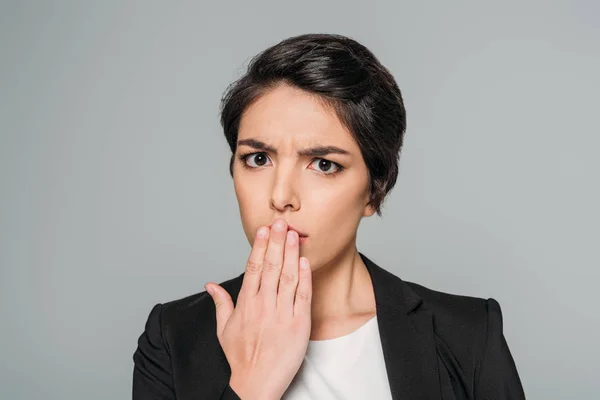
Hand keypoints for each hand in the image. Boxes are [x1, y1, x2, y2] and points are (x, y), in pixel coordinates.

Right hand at [205, 218, 311, 399]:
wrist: (254, 384)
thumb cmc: (240, 358)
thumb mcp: (224, 329)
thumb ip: (221, 303)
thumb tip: (211, 285)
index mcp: (245, 304)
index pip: (252, 267)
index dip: (259, 246)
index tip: (264, 229)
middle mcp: (263, 305)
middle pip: (270, 266)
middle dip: (276, 241)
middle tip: (282, 222)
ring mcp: (281, 314)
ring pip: (287, 277)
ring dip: (291, 253)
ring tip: (294, 234)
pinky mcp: (298, 325)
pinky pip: (302, 296)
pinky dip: (304, 277)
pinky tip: (305, 262)